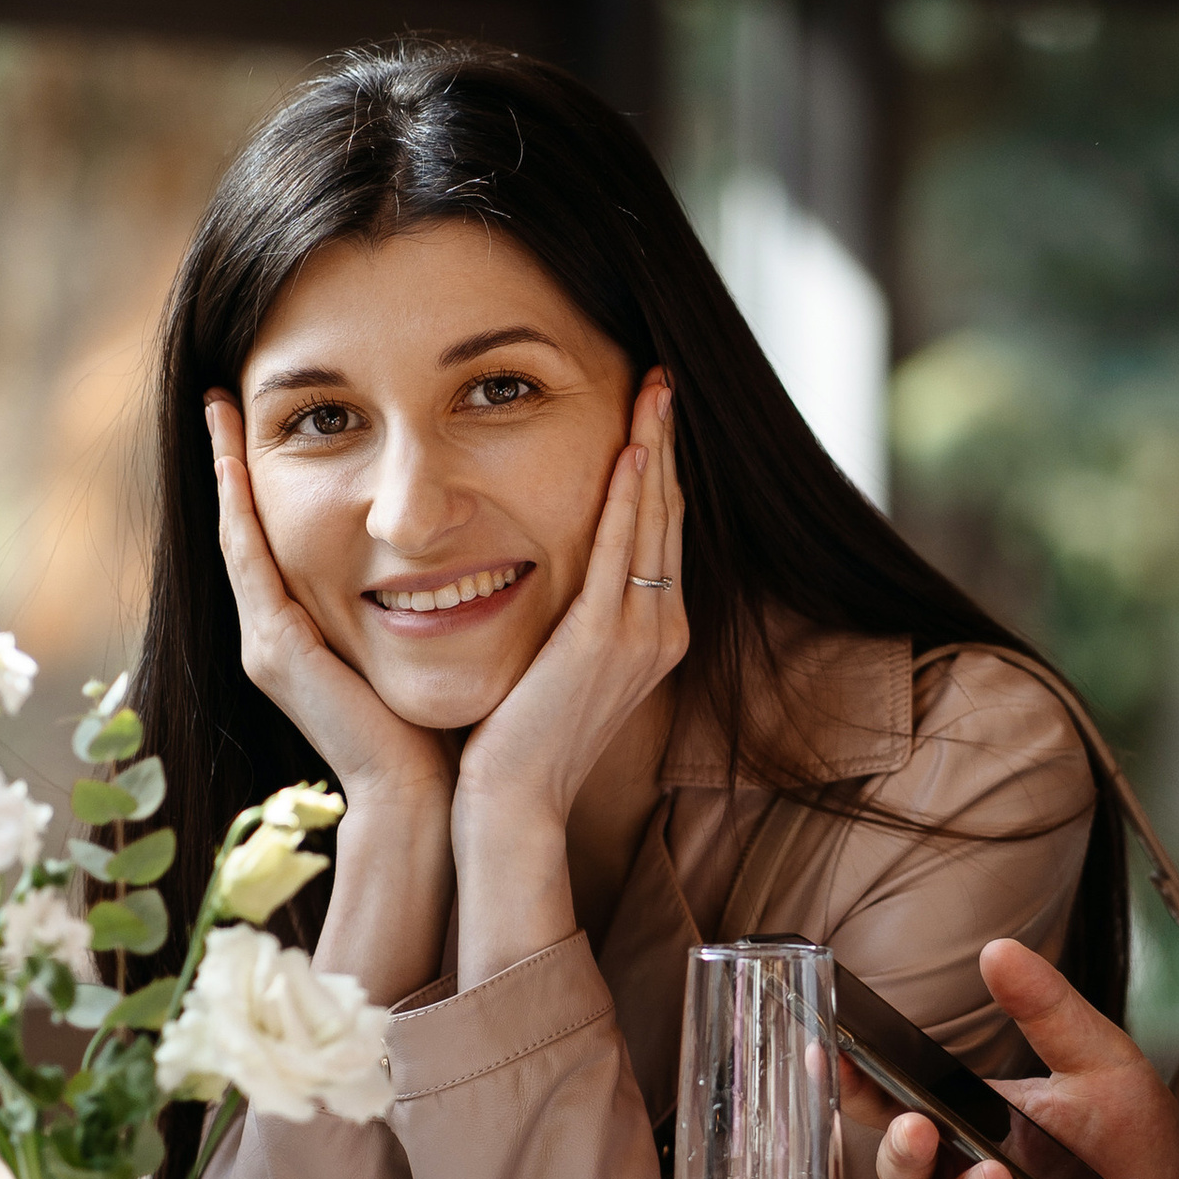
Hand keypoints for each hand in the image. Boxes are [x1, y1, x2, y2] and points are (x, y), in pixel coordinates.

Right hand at [205, 394, 453, 813]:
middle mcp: (270, 639)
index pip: (271, 541)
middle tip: (219, 399)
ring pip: (236, 538)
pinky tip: (235, 464)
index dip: (256, 483)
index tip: (254, 421)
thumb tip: (447, 550)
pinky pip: (250, 564)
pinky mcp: (276, 653)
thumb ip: (413, 602)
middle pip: (241, 531)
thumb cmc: (435, 728)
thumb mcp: (419, 644)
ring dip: (225, 472)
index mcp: (300, 637)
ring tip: (217, 412)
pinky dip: (240, 512)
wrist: (421, 792)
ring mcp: (265, 647)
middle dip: (227, 463)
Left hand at [450, 374, 685, 982]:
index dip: (657, 468)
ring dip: (656, 448)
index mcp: (653, 633)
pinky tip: (632, 449)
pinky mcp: (606, 639)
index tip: (650, 411)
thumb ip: (570, 616)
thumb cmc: (518, 739)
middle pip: (667, 515)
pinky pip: (622, 551)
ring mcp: (641, 635)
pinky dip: (629, 498)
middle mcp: (661, 629)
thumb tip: (552, 572)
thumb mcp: (556, 665)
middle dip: (666, 441)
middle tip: (661, 376)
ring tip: (655, 389)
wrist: (510, 802)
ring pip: (653, 521)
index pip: (658, 532)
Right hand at [869, 939, 1178, 1178]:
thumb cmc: (1126, 1143)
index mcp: (961, 1134)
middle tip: (919, 1127)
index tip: (825, 1053)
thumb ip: (1046, 1012)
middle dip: (902, 1156)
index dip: (853, 1088)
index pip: (893, 1110)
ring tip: (999, 1176)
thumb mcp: (1097, 1062)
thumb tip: (997, 950)